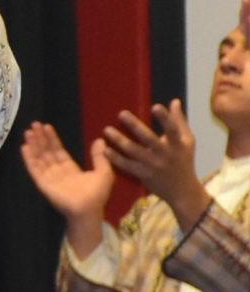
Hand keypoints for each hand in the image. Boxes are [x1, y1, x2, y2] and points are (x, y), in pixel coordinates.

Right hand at [19, 121, 112, 254]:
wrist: (88, 209)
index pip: (58, 150)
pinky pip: (34, 169)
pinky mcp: (42, 183)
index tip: (46, 126)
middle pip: (46, 152)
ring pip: (39, 158)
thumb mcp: (104, 172)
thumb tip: (99, 140)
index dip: (52, 139)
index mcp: (70, 169)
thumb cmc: (97, 194)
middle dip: (40, 138)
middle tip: (34, 124)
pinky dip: (29, 158)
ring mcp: (48, 177)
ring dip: (33, 145)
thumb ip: (99, 157)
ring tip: (28, 132)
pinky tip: (25, 147)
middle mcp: (57, 171)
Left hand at [102, 100, 211, 227]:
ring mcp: (153, 165)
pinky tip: (105, 150)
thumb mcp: (187, 141)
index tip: (155, 106)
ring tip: (106, 130)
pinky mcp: (144, 175)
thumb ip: (179, 121)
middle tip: (121, 113)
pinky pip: (127, 165)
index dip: (165, 118)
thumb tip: (174, 101)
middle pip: (149, 139)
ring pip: (134, 151)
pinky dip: (116, 158)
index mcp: (178, 144)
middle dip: (135, 126)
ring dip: (119, 140)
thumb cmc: (184, 160)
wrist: (182, 190)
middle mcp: (166, 154)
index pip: (172, 129)